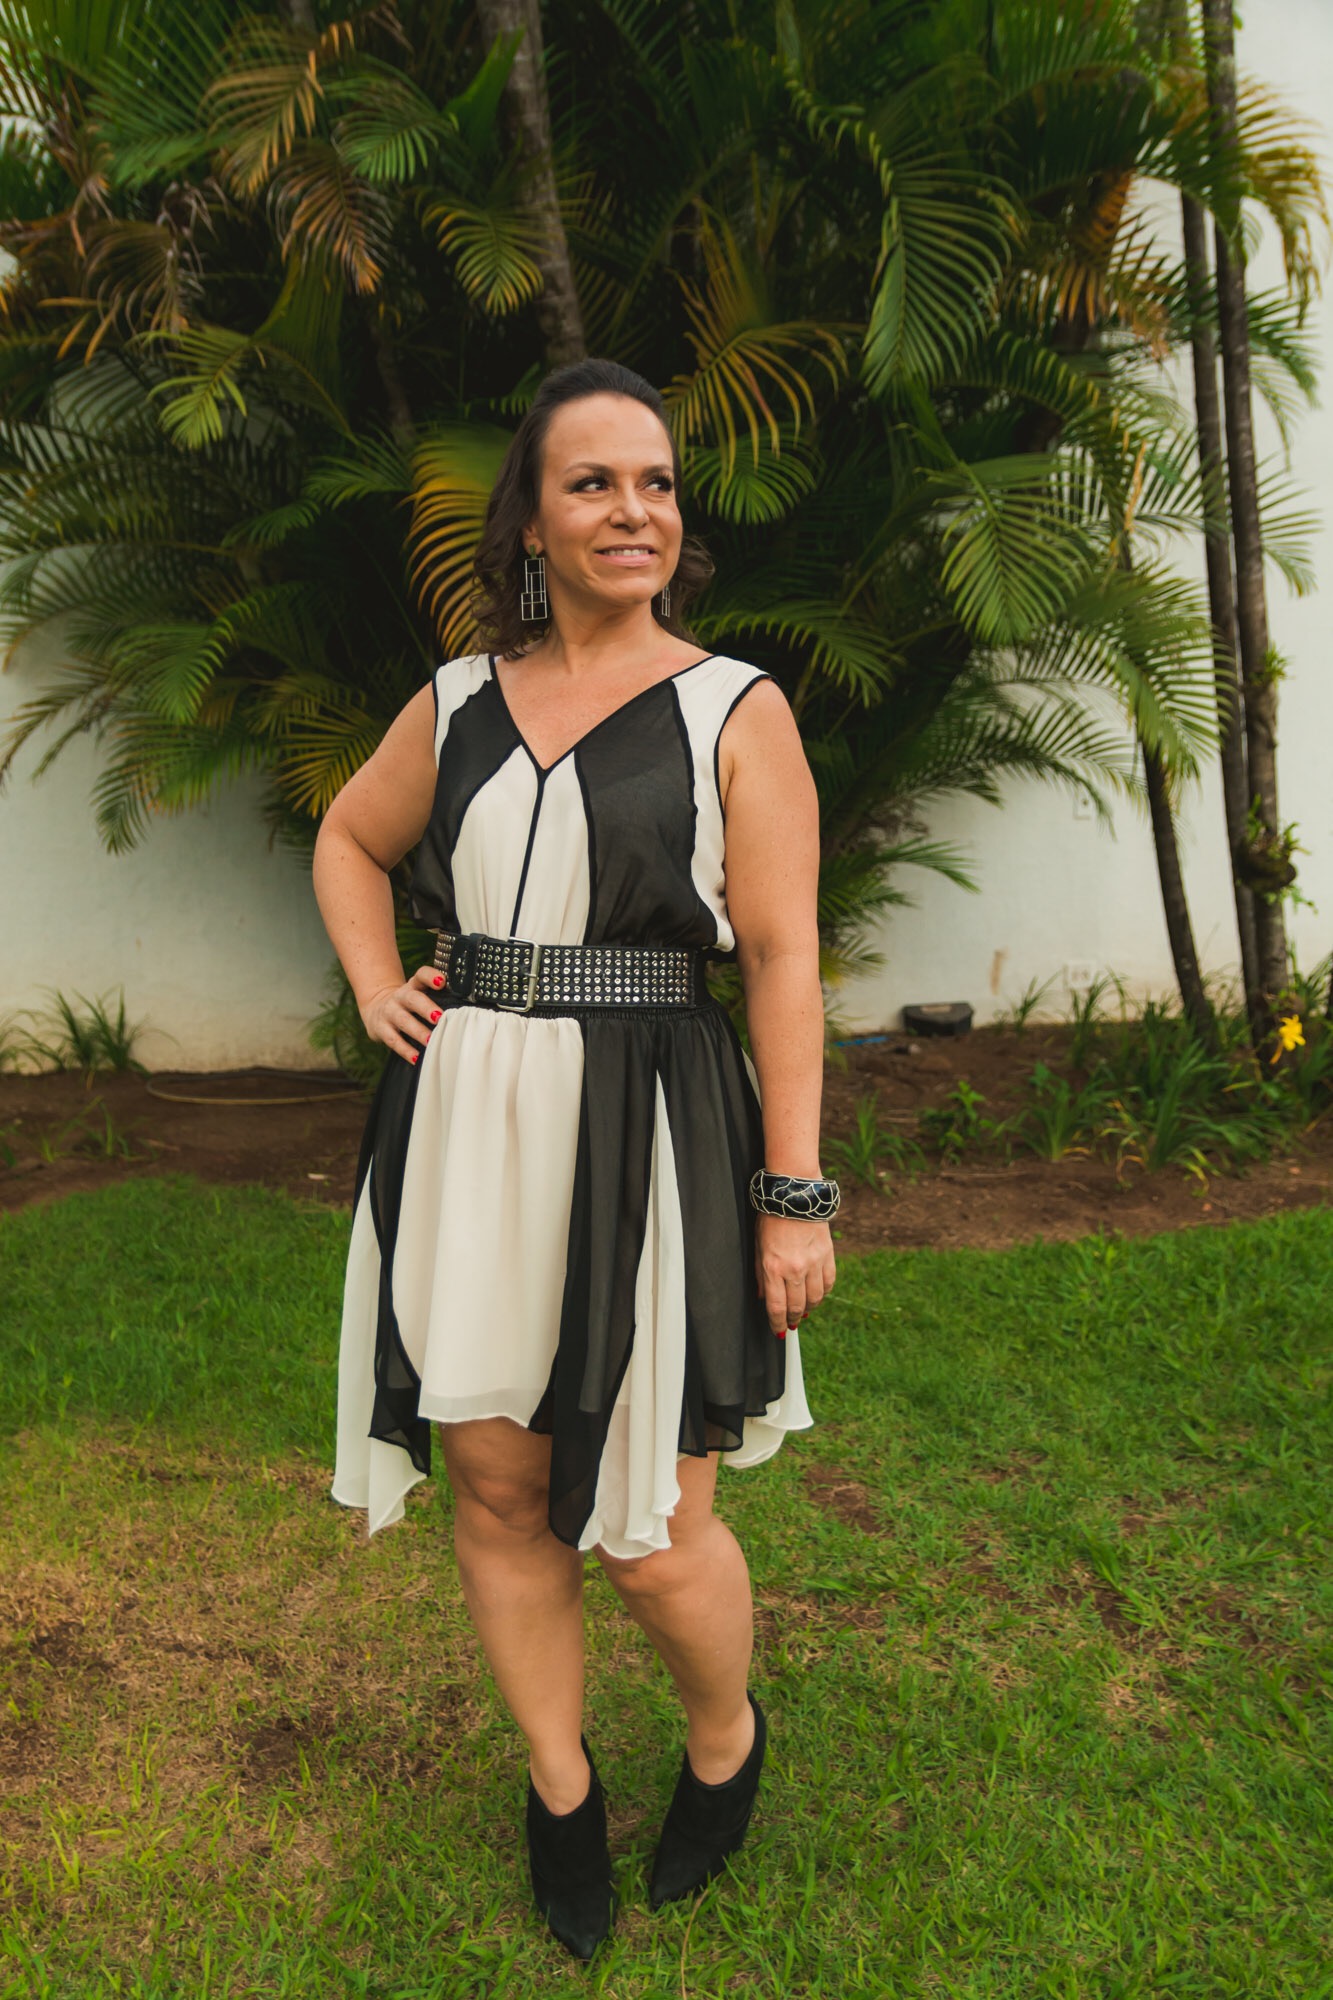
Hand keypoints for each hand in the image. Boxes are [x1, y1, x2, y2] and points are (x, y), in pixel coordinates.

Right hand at [359, 963, 446, 1065]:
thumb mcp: (420, 994)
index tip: (441, 981)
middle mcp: (401, 997)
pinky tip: (417, 1057)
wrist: (377, 1010)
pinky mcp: (381, 1029)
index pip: (421, 975)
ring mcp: (389, 1012)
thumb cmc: (410, 1005)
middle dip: (426, 1008)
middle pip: (412, 999)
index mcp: (414, 986)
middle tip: (440, 1017)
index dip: (430, 976)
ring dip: (418, 1031)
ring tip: (431, 1040)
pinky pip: (394, 1040)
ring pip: (403, 1020)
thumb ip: (439, 997)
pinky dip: (406, 1050)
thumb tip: (466, 1011)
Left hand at [755, 1212, 835, 1336]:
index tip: (778, 1330)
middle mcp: (795, 1269)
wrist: (794, 1196)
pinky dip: (823, 1293)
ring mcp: (814, 1262)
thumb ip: (761, 1276)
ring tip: (803, 1310)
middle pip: (797, 1306)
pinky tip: (816, 1295)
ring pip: (815, 1298)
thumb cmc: (771, 1220)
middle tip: (791, 1323)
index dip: (777, 1323)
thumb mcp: (758, 1247)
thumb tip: (764, 1299)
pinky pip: (828, 1283)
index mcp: (773, 1268)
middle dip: (793, 1318)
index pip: (777, 1307)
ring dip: (809, 1308)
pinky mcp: (827, 1255)